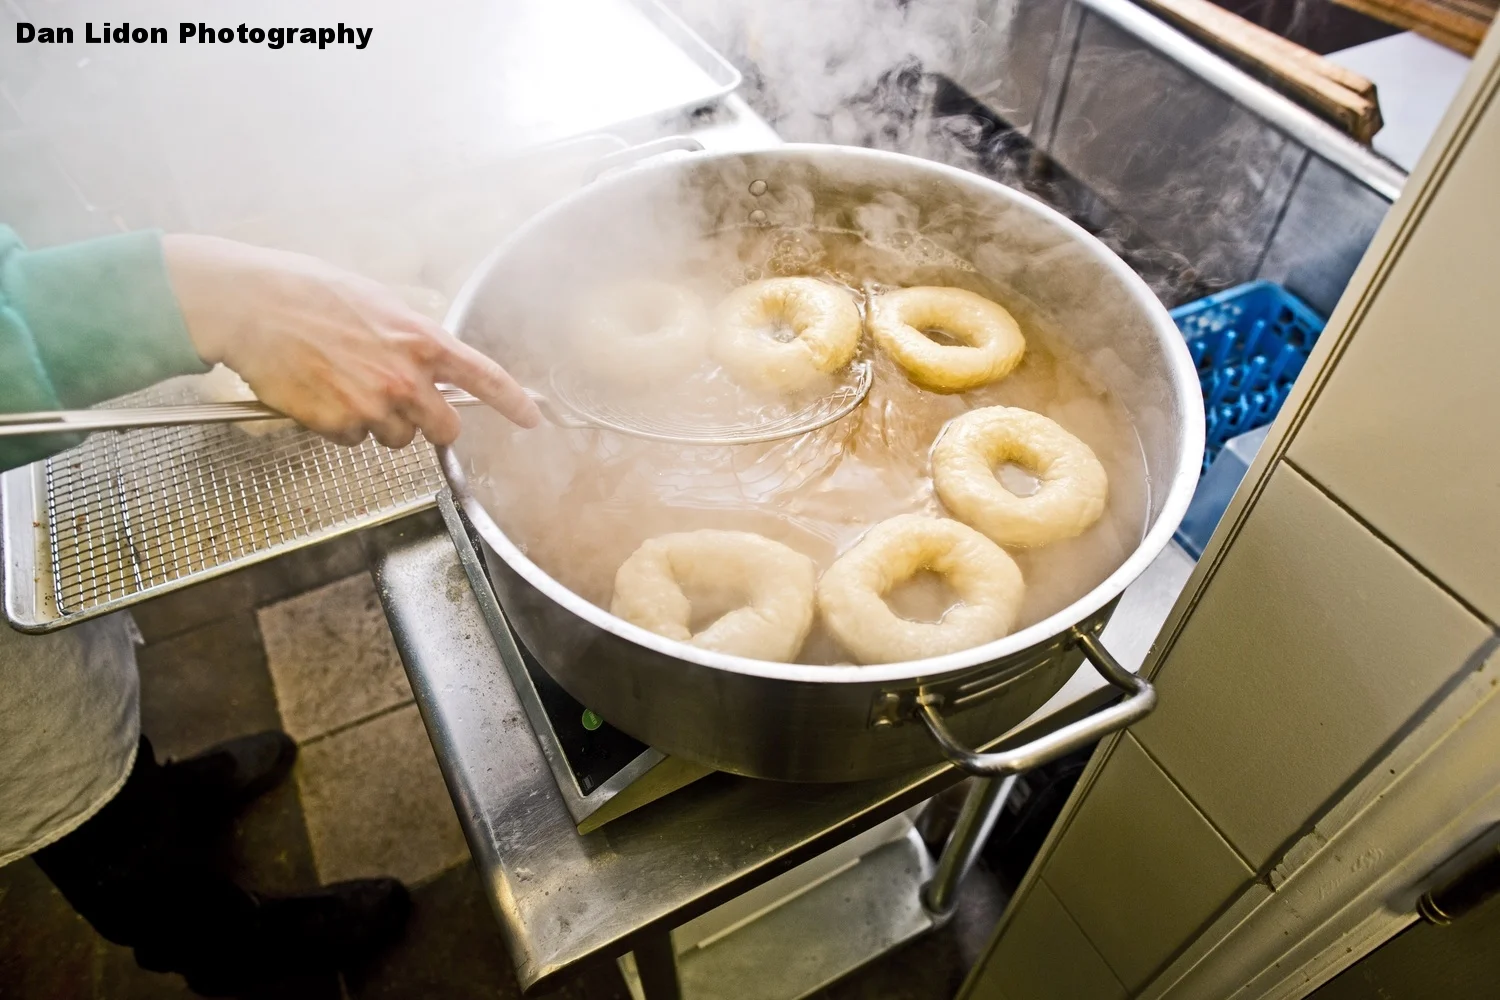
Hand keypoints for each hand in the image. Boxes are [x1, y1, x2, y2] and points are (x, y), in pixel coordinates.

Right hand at [162, 234, 539, 447]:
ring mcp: (372, 404)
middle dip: (430, 424)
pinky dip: (339, 424)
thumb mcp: (377, 302)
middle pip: (444, 429)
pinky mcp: (338, 423)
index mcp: (422, 339)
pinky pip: (353, 440)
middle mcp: (405, 376)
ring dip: (378, 421)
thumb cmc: (307, 292)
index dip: (514, 403)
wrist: (250, 304)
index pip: (486, 378)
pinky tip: (319, 392)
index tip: (532, 419)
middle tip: (403, 405)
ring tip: (344, 382)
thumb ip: (412, 337)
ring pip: (397, 438)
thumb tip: (433, 360)